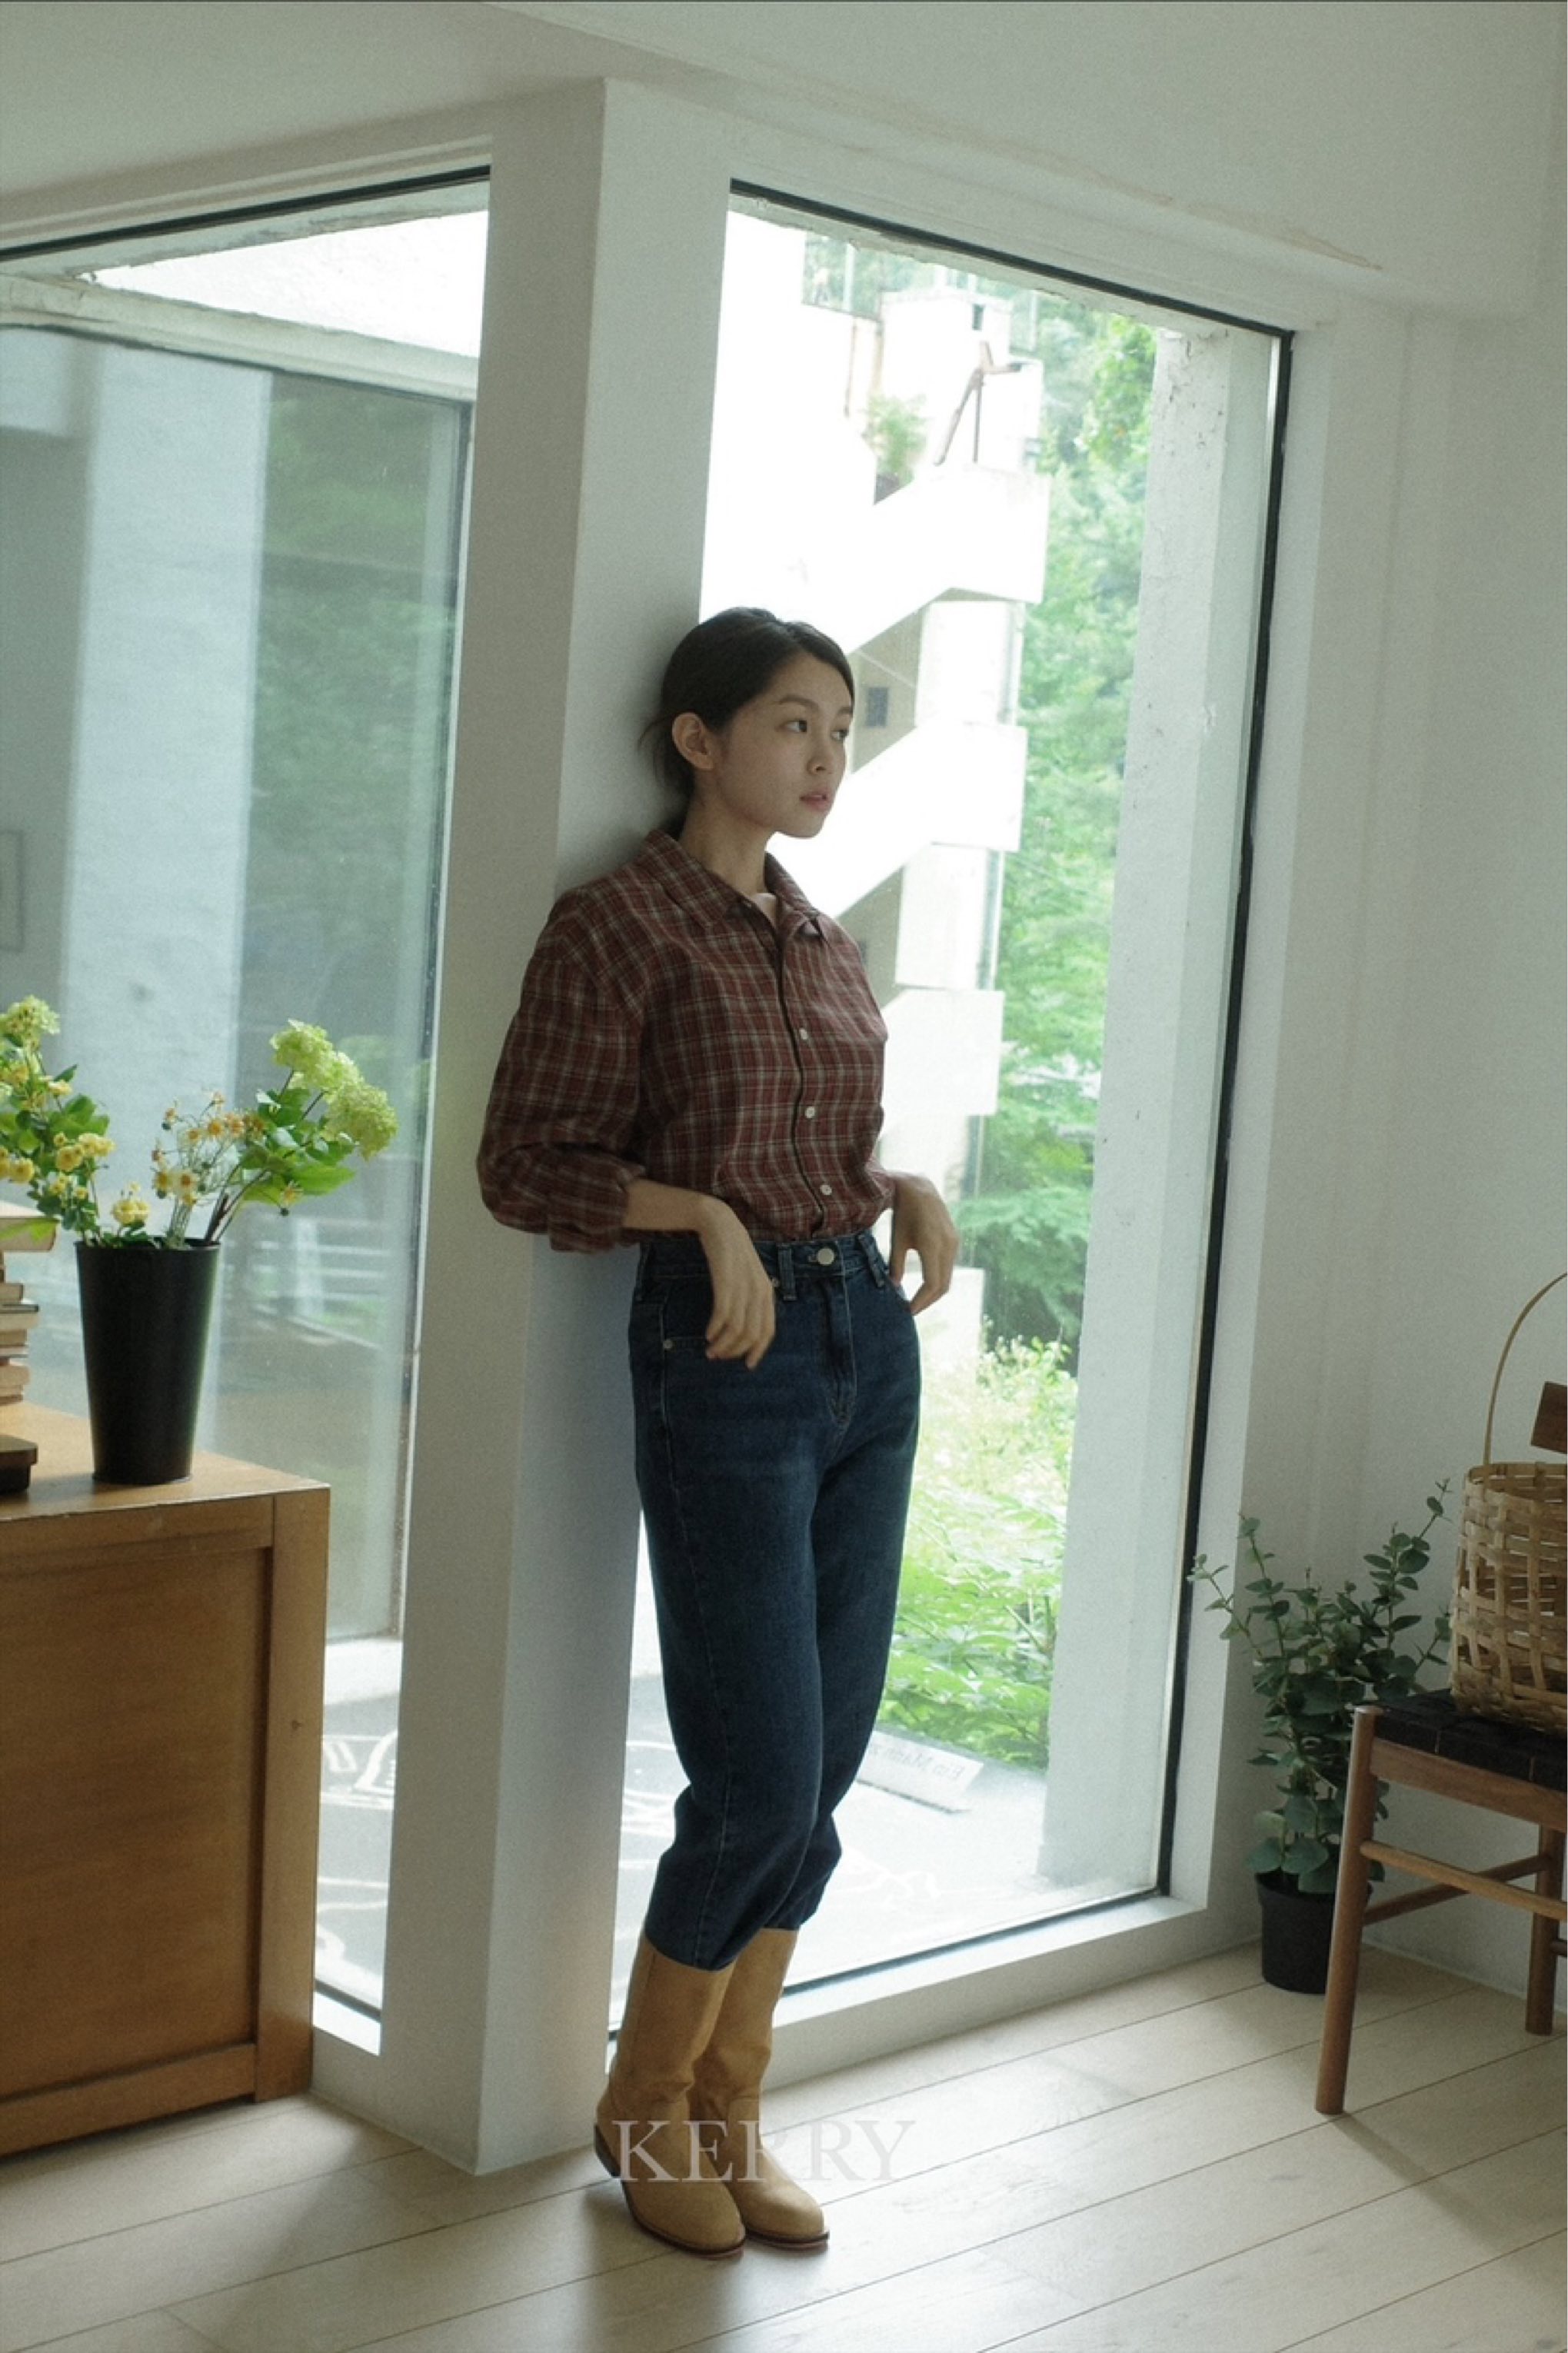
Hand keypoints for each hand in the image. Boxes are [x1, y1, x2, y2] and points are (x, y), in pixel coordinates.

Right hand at [696, 1201, 776, 1367]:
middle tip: (719, 1357)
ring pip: (736, 1328)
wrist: (721, 1226)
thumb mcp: (749, 1277)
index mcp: (767, 1293)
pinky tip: (708, 1334)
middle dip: (735, 1351)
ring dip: (722, 1344)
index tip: (747, 1364)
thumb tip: (745, 1326)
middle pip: (751, 1334)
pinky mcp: (726, 1283)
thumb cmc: (733, 1254)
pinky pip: (722, 1315)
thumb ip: (751, 1299)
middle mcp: (759, 1292)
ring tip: (710, 1350)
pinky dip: (715, 1329)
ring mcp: (743, 1288)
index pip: (768, 1331)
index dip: (758, 1350)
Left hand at [888, 1173, 958, 1313]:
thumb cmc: (904, 1213)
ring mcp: (954, 1243)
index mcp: (932, 1245)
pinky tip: (925, 1284)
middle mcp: (947, 1246)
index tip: (908, 1310)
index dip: (921, 1300)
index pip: (931, 1284)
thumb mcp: (897, 1239)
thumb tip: (894, 1286)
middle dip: (928, 1301)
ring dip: (934, 1292)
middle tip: (911, 1309)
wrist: (919, 1188)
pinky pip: (949, 1267)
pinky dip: (938, 1279)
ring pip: (948, 1278)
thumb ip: (896, 1264)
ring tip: (917, 1300)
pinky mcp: (954, 1241)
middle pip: (943, 1285)